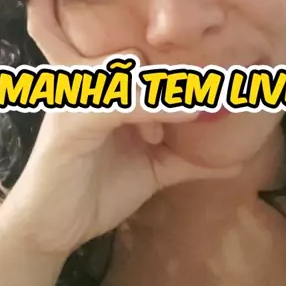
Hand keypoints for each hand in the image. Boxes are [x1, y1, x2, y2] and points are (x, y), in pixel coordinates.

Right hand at [0, 0, 236, 257]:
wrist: (49, 229)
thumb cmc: (96, 190)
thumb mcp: (152, 169)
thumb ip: (187, 158)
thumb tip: (236, 158)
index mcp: (111, 89)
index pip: (151, 59)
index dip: (190, 63)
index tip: (234, 77)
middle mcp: (94, 83)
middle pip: (144, 56)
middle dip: (188, 69)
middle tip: (233, 81)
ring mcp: (80, 98)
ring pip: (133, 72)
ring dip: (175, 86)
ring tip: (211, 100)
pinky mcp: (70, 121)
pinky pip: (116, 102)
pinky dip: (153, 105)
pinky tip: (185, 112)